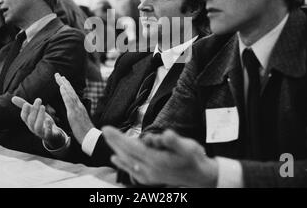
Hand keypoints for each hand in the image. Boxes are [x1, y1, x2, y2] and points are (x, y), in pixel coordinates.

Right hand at [11, 96, 65, 148]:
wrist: (52, 135)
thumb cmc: (41, 121)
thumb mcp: (34, 112)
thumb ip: (25, 106)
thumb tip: (12, 98)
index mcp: (29, 122)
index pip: (24, 117)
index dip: (24, 111)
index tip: (26, 104)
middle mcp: (34, 128)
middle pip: (31, 120)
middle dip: (34, 110)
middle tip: (39, 100)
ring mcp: (41, 132)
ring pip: (38, 127)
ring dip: (40, 117)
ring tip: (43, 107)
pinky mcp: (50, 135)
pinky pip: (48, 133)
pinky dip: (48, 126)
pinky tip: (48, 120)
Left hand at [55, 73, 93, 143]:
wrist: (90, 138)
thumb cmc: (85, 131)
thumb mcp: (79, 120)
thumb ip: (76, 114)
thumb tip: (73, 111)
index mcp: (79, 107)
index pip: (72, 94)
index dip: (67, 87)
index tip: (62, 80)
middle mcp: (79, 105)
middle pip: (70, 91)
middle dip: (64, 82)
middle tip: (58, 74)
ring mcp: (77, 108)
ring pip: (70, 93)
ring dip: (64, 84)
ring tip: (59, 77)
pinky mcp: (75, 113)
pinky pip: (69, 101)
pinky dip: (65, 93)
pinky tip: (61, 88)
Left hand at [102, 126, 218, 186]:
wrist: (201, 177)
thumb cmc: (195, 159)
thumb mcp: (188, 147)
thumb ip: (175, 141)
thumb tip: (165, 134)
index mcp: (156, 160)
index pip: (131, 147)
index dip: (118, 137)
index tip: (107, 128)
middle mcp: (149, 169)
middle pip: (126, 153)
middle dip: (114, 141)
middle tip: (104, 129)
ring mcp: (149, 175)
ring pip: (127, 161)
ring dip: (116, 149)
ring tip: (108, 138)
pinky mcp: (150, 178)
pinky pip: (131, 170)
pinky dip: (122, 163)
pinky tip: (115, 158)